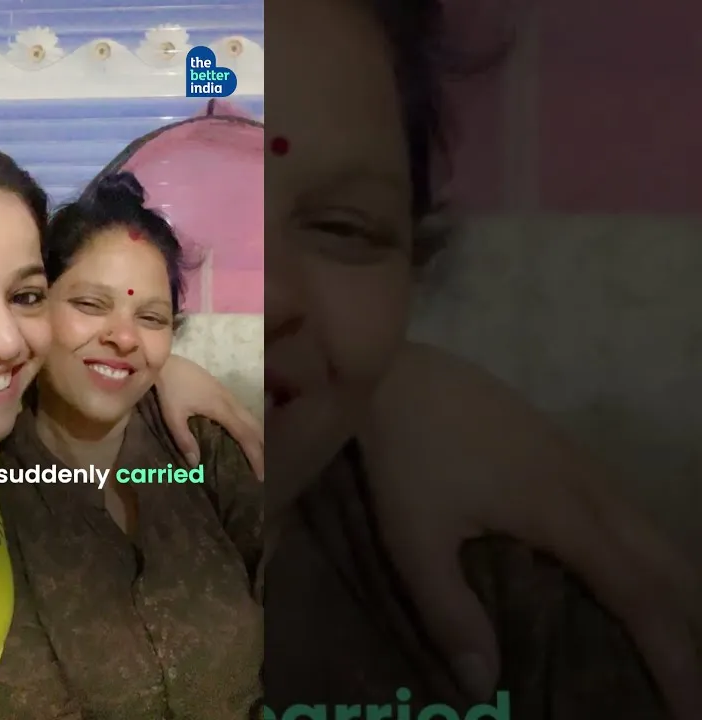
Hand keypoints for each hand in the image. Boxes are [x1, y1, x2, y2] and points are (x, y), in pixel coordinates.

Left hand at [156, 355, 263, 477]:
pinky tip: (247, 436)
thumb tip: (195, 464)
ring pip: (252, 418)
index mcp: (222, 409)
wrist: (168, 363)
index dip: (255, 456)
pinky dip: (251, 427)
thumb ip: (184, 439)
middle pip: (255, 427)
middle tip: (264, 472)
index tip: (261, 475)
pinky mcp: (225, 391)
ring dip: (259, 437)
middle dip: (262, 449)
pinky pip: (245, 412)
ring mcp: (230, 395)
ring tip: (259, 457)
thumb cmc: (170, 389)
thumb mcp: (173, 416)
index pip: (246, 436)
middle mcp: (231, 402)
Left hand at [361, 343, 701, 715]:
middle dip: (689, 626)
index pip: (642, 598)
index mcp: (566, 515)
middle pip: (670, 565)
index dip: (674, 656)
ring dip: (673, 589)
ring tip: (666, 642)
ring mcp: (585, 462)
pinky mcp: (567, 448)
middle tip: (686, 685)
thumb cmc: (405, 457)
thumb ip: (449, 612)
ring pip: (656, 532)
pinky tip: (625, 577)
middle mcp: (593, 488)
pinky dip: (648, 555)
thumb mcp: (414, 540)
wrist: (398, 373)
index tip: (692, 709)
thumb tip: (484, 687)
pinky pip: (631, 510)